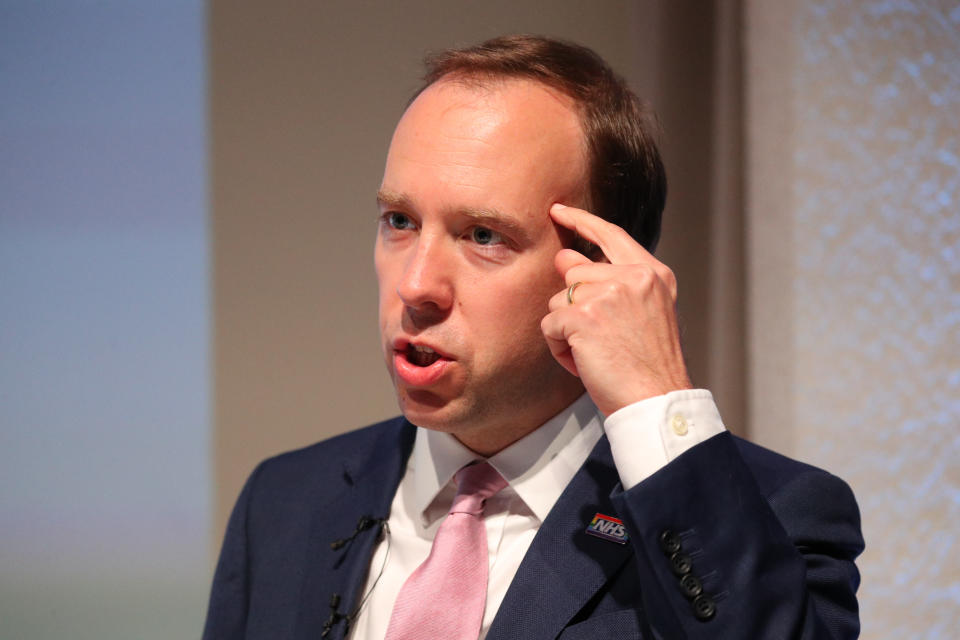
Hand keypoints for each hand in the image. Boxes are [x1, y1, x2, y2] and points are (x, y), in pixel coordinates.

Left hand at [540, 204, 691, 414]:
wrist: (657, 399)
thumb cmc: (648, 365)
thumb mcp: (644, 314)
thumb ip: (612, 283)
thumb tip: (565, 259)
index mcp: (654, 274)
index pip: (611, 235)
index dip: (582, 221)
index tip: (559, 211)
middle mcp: (633, 277)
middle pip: (575, 273)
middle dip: (574, 305)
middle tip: (599, 339)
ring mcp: (608, 293)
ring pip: (559, 299)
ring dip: (567, 331)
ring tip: (596, 353)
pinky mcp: (584, 315)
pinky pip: (550, 324)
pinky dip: (559, 348)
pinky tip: (585, 362)